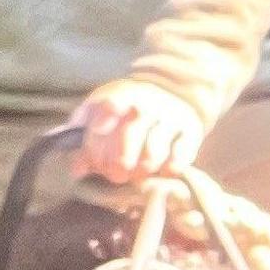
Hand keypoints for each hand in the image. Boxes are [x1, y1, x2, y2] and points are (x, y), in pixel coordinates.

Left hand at [71, 78, 202, 184]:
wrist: (166, 98)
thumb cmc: (122, 113)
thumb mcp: (97, 113)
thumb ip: (82, 138)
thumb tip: (78, 170)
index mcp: (122, 95)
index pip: (110, 108)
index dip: (99, 132)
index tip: (95, 153)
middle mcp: (148, 104)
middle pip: (130, 138)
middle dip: (117, 164)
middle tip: (114, 174)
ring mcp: (172, 117)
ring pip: (153, 155)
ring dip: (140, 172)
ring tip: (135, 175)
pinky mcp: (191, 131)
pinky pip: (178, 160)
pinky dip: (166, 171)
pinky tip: (158, 171)